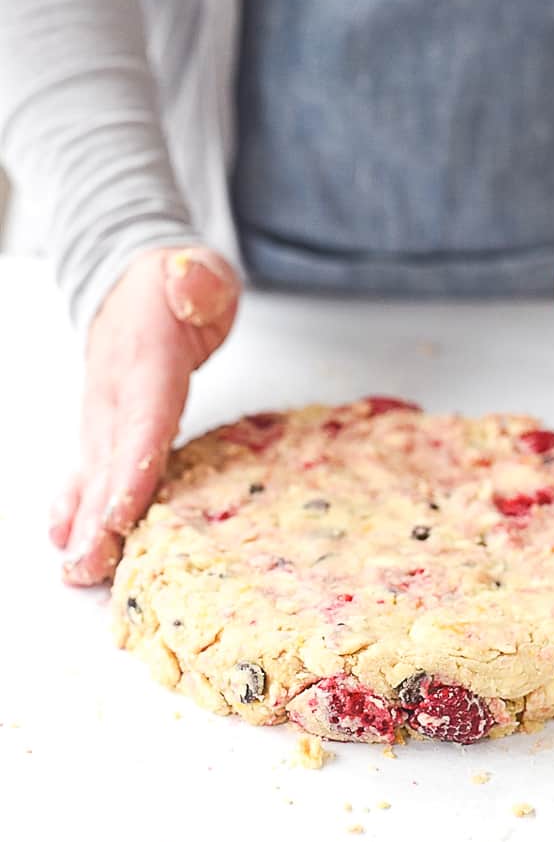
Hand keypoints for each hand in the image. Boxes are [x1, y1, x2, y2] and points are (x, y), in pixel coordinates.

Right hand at [50, 246, 239, 585]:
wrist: (134, 282)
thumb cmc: (179, 288)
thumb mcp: (202, 272)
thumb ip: (199, 281)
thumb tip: (189, 281)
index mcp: (147, 359)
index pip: (142, 420)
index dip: (130, 469)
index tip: (120, 514)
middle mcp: (116, 391)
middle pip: (108, 460)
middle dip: (97, 516)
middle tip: (90, 566)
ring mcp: (104, 410)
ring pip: (93, 472)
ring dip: (84, 523)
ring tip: (77, 569)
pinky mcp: (104, 426)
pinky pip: (88, 469)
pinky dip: (75, 505)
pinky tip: (63, 539)